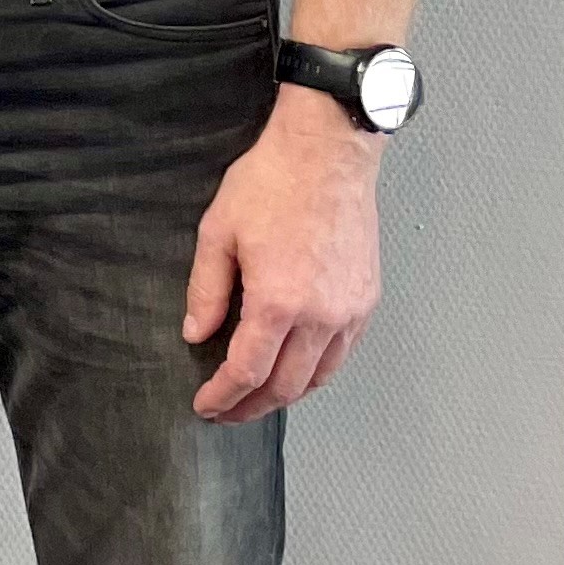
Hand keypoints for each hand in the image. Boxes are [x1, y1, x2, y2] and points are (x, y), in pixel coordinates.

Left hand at [185, 85, 384, 420]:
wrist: (327, 153)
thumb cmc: (270, 184)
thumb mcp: (218, 233)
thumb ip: (206, 290)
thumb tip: (196, 332)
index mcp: (278, 302)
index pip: (248, 371)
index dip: (224, 396)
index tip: (206, 406)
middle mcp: (321, 316)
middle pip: (287, 386)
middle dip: (252, 406)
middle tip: (227, 411)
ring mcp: (350, 310)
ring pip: (320, 376)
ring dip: (288, 394)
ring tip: (258, 396)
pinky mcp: (368, 299)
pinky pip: (343, 353)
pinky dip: (318, 370)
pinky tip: (297, 367)